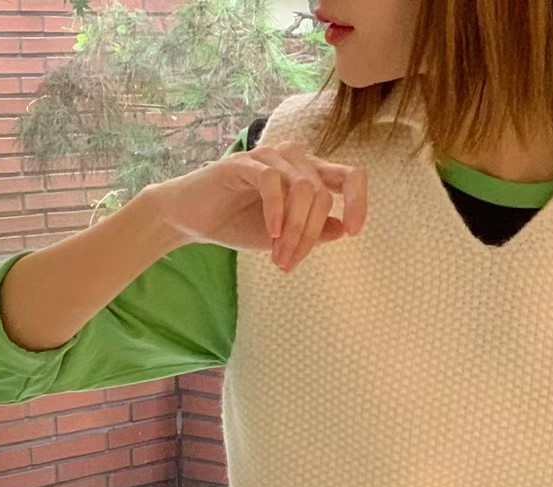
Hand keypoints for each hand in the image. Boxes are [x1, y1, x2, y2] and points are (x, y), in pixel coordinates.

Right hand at [148, 141, 367, 271]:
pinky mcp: (243, 163)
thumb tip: (341, 229)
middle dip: (308, 235)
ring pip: (302, 188)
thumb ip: (313, 231)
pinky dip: (276, 211)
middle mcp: (293, 159)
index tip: (352, 231)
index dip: (358, 201)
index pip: (349, 176)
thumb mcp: (286, 236)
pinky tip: (269, 234)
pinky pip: (272, 182)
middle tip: (288, 263)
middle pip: (321, 194)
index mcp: (308, 174)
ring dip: (294, 230)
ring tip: (278, 257)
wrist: (195, 219)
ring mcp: (268, 157)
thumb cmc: (241, 223)